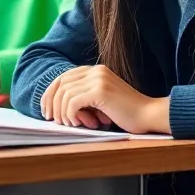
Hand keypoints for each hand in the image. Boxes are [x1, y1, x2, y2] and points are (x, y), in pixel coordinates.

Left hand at [40, 65, 168, 133]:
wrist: (149, 115)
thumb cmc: (126, 113)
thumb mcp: (101, 101)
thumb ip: (83, 98)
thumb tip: (56, 108)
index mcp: (95, 70)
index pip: (63, 77)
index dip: (50, 93)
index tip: (46, 110)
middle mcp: (96, 71)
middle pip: (60, 83)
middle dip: (51, 102)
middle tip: (51, 119)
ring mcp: (98, 79)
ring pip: (65, 93)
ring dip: (63, 112)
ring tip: (70, 124)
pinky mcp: (100, 91)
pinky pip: (73, 102)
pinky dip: (71, 114)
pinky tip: (78, 123)